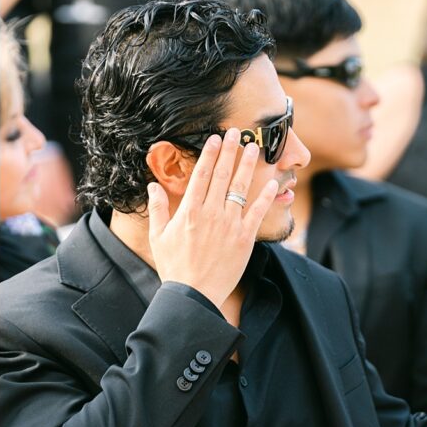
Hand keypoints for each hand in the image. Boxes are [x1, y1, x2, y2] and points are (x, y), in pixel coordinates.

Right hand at [148, 130, 278, 308]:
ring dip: (249, 166)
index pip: (202, 175)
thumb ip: (157, 208)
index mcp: (189, 210)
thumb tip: (153, 186)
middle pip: (223, 176)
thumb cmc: (174, 266)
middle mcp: (210, 213)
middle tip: (238, 133)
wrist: (193, 293)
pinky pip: (257, 213)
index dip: (210, 154)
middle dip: (230, 151)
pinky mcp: (245, 239)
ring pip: (241, 189)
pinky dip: (266, 197)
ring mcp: (229, 225)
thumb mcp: (158, 236)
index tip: (216, 138)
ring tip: (255, 148)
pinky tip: (274, 184)